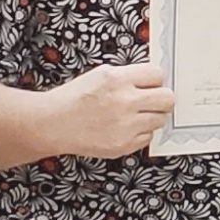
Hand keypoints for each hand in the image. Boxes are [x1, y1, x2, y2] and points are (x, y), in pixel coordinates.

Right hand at [45, 63, 174, 159]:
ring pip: (161, 119)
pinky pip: (148, 137)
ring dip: (152, 116)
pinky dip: (140, 133)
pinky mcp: (123, 145)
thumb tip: (153, 78)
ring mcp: (125, 126)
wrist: (51, 124)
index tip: (151, 84)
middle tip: (153, 101)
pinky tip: (125, 128)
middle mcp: (124, 102)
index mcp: (117, 79)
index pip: (158, 75)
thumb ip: (127, 75)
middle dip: (162, 98)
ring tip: (135, 115)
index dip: (155, 80)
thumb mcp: (99, 74)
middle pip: (168, 98)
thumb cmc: (73, 98)